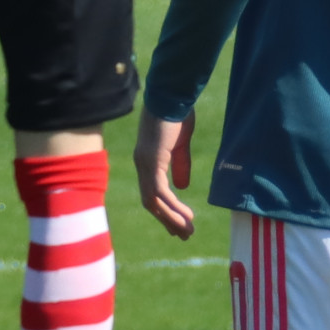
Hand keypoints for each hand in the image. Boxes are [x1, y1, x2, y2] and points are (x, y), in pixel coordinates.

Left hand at [135, 113, 196, 238]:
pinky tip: (185, 216)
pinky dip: (172, 206)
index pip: (151, 193)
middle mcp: (142, 164)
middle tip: (183, 235)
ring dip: (171, 218)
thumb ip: (180, 165)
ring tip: (188, 231)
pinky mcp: (152, 161)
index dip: (164, 210)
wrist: (173, 95)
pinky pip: (160, 191)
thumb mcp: (181, 145)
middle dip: (167, 220)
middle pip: (150, 202)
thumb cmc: (178, 114)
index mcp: (147, 160)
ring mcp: (145, 163)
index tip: (178, 225)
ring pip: (153, 201)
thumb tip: (182, 187)